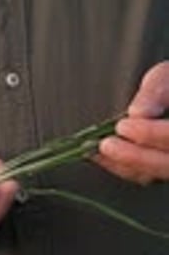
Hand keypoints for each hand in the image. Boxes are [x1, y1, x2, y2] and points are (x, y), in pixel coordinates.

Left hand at [95, 62, 168, 183]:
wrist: (168, 94)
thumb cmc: (168, 85)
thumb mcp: (165, 78)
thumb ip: (154, 93)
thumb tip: (137, 113)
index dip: (150, 134)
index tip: (123, 125)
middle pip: (166, 164)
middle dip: (134, 156)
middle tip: (105, 144)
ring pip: (153, 174)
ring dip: (122, 164)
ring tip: (94, 150)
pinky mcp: (160, 168)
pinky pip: (143, 175)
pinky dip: (120, 167)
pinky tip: (99, 155)